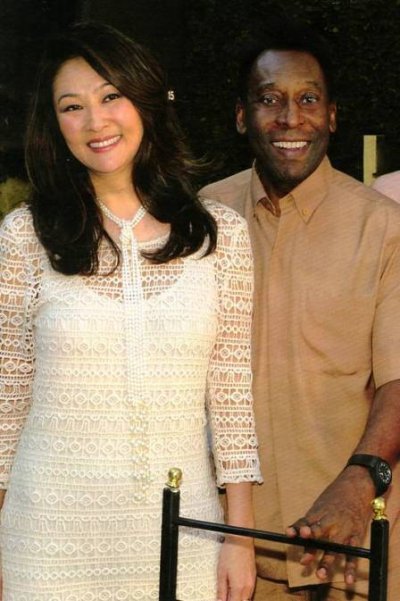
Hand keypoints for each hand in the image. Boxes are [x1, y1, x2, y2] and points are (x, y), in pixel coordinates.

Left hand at [217, 536, 255, 600]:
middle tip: (225, 597)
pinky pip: (250, 591)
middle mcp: (248, 587)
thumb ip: (221, 590)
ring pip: (247, 598)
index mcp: (239, 588)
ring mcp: (252, 582)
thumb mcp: (221, 572)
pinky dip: (243, 594)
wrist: (241, 539)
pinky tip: (236, 589)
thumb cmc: (230, 552)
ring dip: (239, 599)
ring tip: (230, 594)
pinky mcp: (253, 576)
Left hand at [286, 466, 374, 583]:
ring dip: (328, 562)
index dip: (297, 528)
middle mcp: (331, 522)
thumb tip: (295, 533)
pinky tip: (347, 580)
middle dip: (311, 548)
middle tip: (304, 561)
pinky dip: (350, 567)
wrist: (357, 486)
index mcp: (319, 512)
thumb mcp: (319, 504)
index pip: (306, 522)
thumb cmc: (335, 496)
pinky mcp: (356, 535)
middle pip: (319, 536)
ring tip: (321, 575)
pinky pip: (353, 554)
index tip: (289, 533)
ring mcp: (344, 530)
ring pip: (335, 548)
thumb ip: (309, 520)